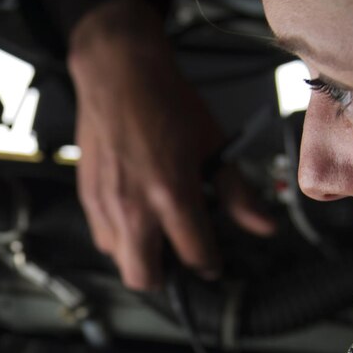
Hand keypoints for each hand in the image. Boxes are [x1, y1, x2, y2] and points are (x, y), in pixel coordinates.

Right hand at [68, 0, 275, 289]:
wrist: (120, 74)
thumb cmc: (165, 103)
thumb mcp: (213, 145)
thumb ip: (237, 192)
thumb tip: (264, 225)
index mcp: (171, 194)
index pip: (195, 255)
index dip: (209, 263)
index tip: (211, 261)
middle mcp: (134, 206)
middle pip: (145, 278)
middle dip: (166, 277)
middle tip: (179, 258)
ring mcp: (106, 204)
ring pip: (119, 260)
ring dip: (140, 255)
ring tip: (156, 233)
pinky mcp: (87, 195)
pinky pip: (101, 236)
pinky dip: (119, 236)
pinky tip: (134, 214)